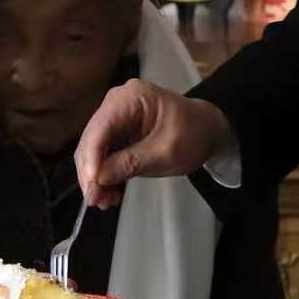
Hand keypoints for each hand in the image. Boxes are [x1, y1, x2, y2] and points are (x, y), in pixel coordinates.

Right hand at [74, 78, 235, 207]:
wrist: (207, 131)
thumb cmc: (194, 134)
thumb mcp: (166, 152)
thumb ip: (131, 163)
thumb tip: (99, 178)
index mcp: (131, 97)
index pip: (101, 127)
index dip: (92, 157)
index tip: (91, 184)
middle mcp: (116, 103)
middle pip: (92, 139)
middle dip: (91, 171)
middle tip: (95, 200)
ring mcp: (115, 118)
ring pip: (93, 150)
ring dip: (95, 176)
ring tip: (104, 201)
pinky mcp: (117, 133)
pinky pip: (103, 155)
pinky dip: (104, 174)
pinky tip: (109, 193)